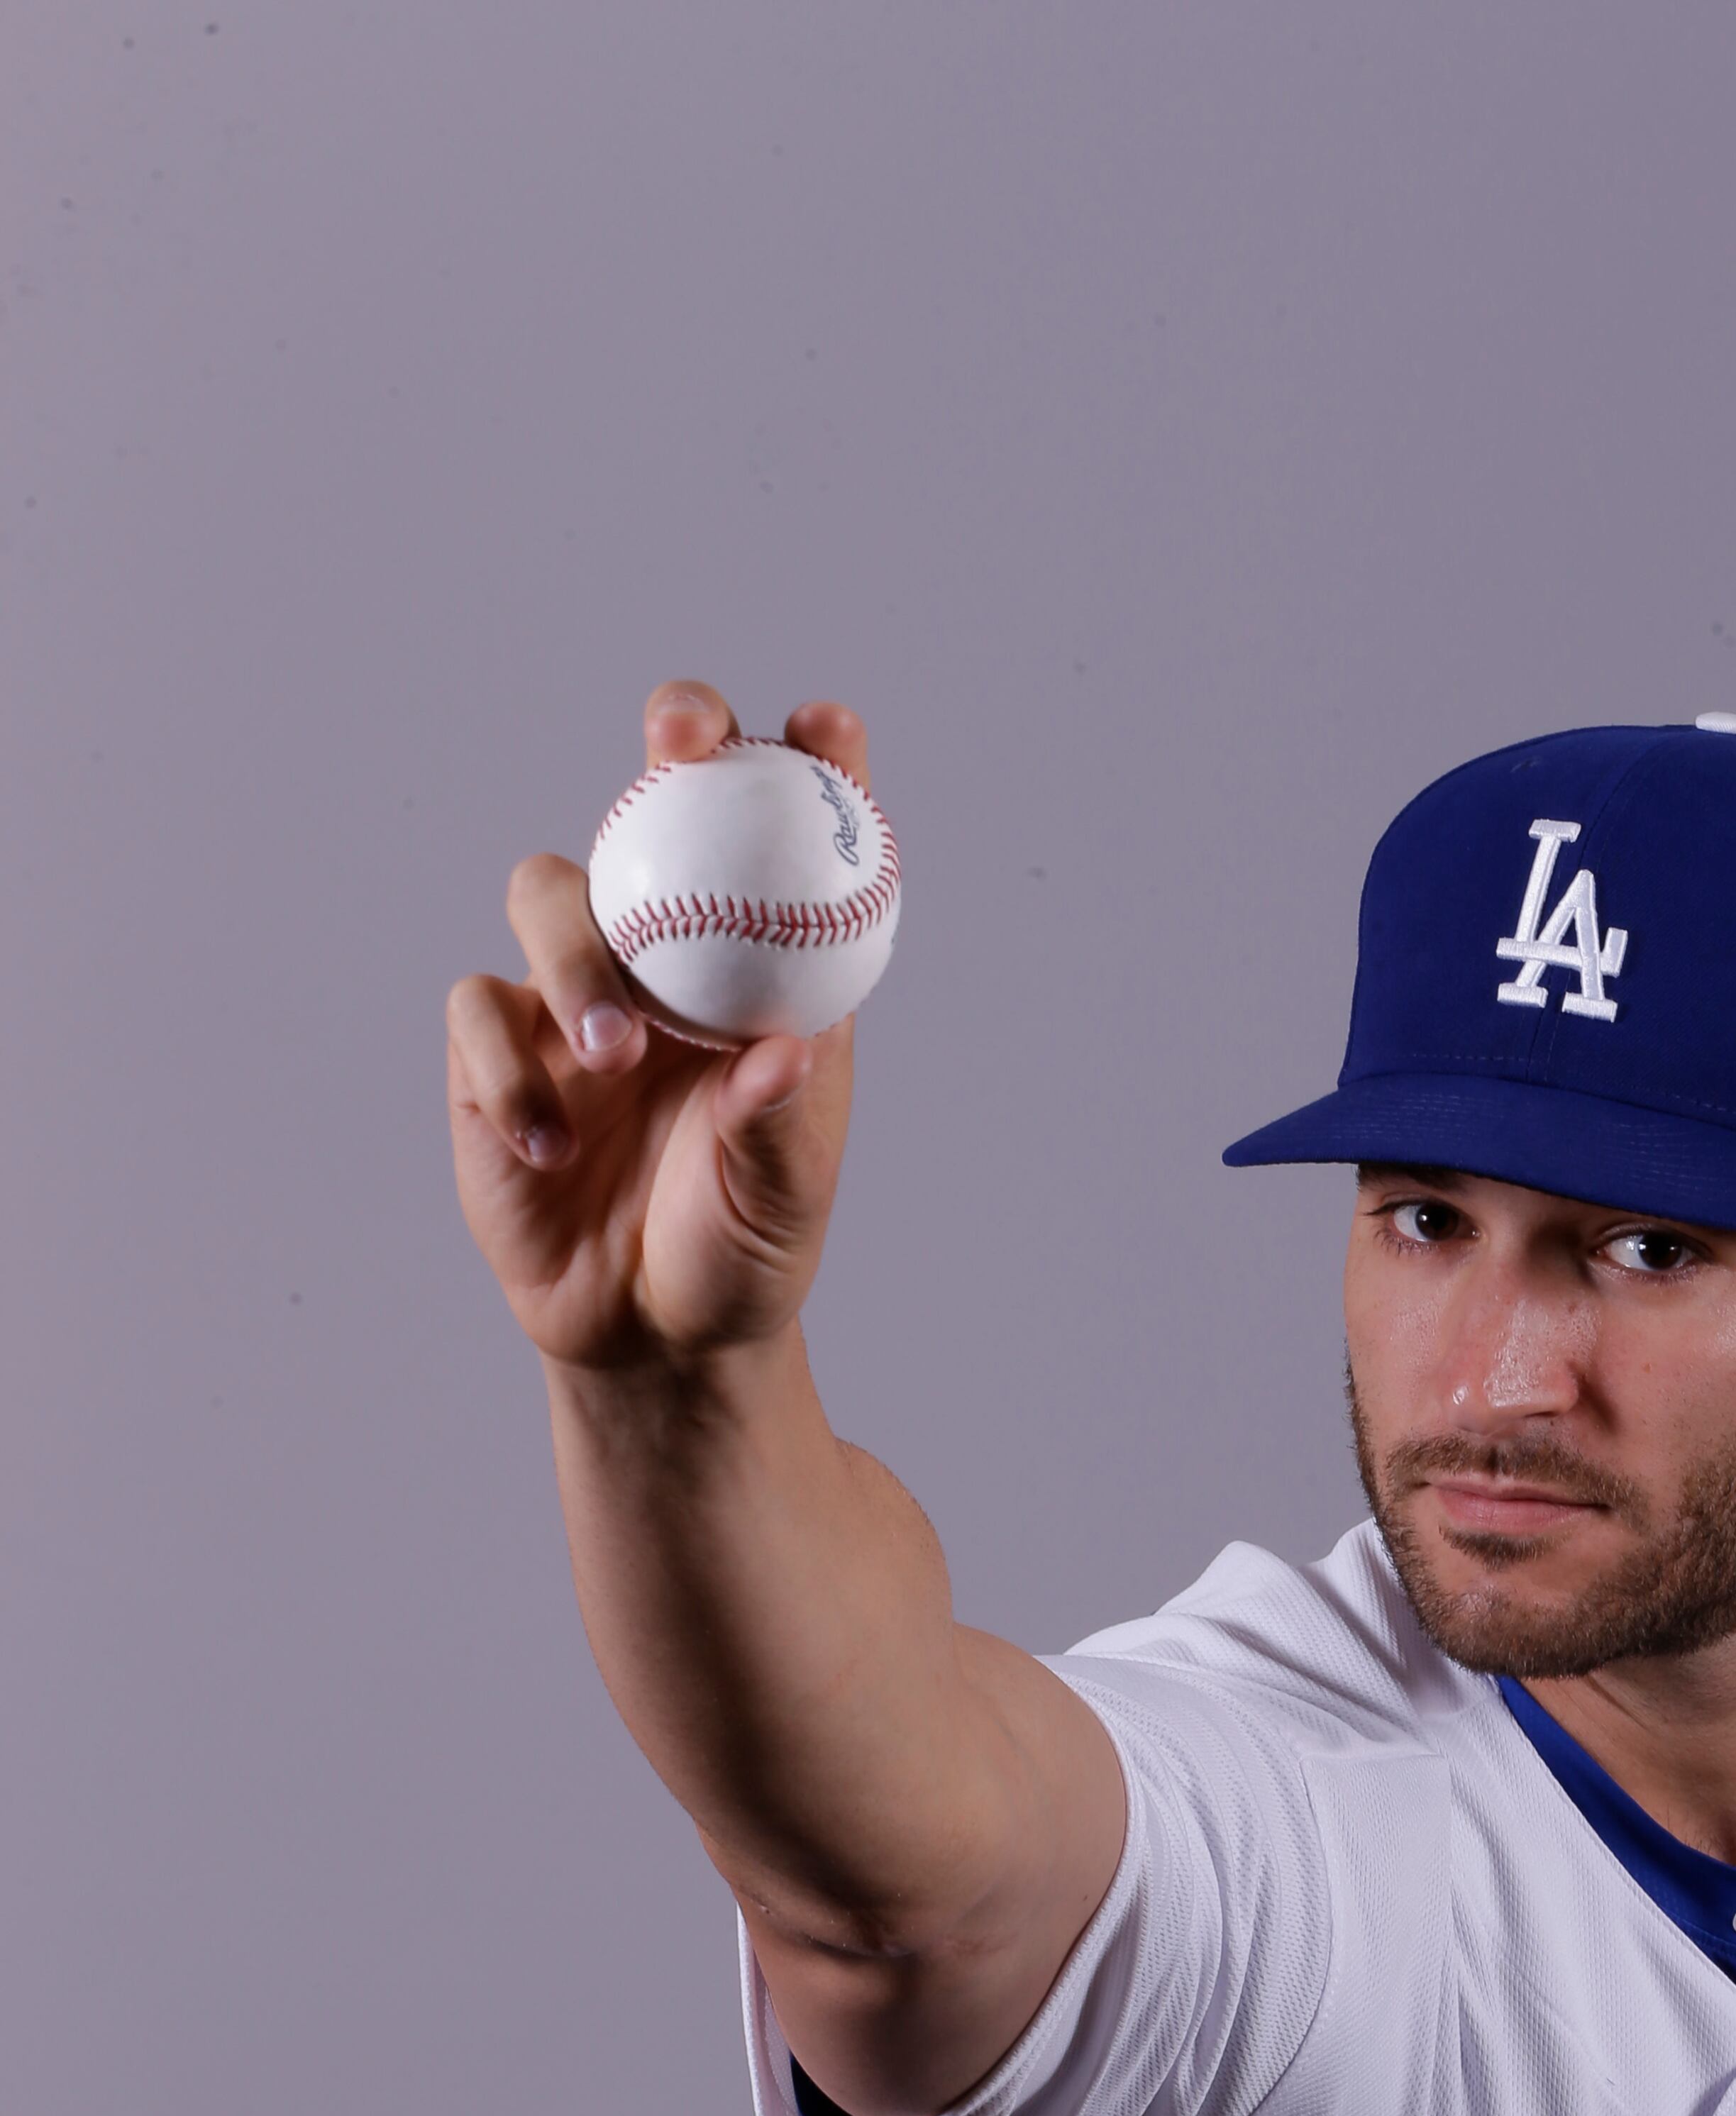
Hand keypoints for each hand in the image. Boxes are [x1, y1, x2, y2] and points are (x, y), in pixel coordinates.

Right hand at [446, 681, 863, 1376]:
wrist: (653, 1336)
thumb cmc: (741, 1249)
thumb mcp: (784, 1197)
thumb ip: (782, 1123)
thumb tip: (782, 1052)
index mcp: (757, 967)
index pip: (784, 840)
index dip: (806, 764)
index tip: (825, 728)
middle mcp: (664, 952)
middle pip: (655, 805)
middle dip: (673, 745)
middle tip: (678, 747)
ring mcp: (568, 993)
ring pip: (549, 893)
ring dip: (576, 952)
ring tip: (612, 1054)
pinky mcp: (491, 1052)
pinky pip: (478, 1014)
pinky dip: (508, 1070)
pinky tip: (549, 1144)